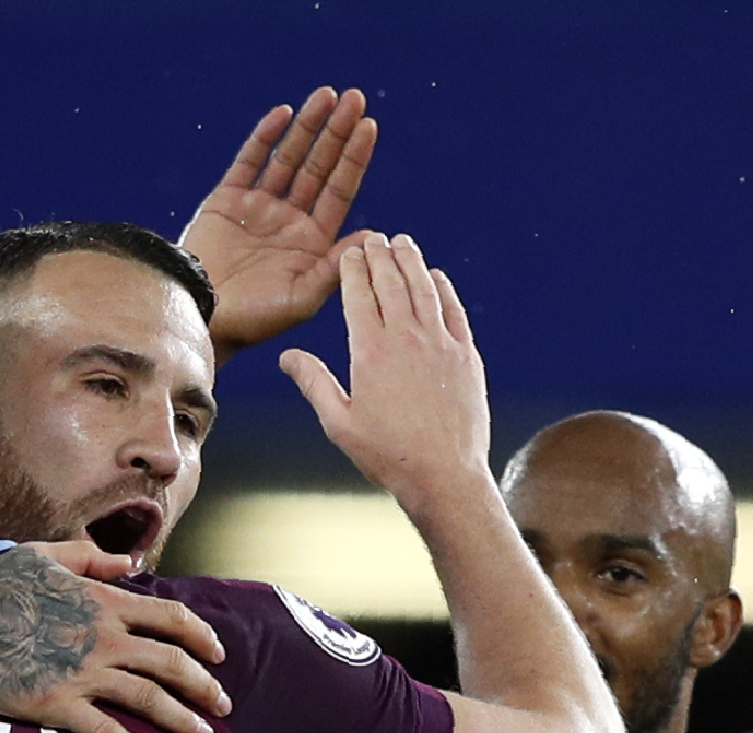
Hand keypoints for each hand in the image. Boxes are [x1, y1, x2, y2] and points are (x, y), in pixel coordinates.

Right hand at [0, 546, 230, 732]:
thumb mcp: (45, 555)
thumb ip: (91, 558)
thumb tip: (130, 563)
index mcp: (104, 602)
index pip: (173, 619)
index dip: (203, 638)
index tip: (218, 655)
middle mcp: (103, 638)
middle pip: (172, 664)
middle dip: (204, 686)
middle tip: (222, 705)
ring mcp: (82, 673)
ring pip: (150, 699)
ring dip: (183, 719)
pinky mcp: (57, 706)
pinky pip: (107, 732)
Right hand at [180, 87, 378, 358]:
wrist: (202, 321)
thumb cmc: (255, 321)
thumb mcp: (302, 299)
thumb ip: (335, 268)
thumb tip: (373, 237)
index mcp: (312, 241)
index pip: (340, 191)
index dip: (354, 158)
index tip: (370, 126)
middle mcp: (289, 219)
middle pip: (319, 166)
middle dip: (337, 132)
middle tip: (356, 98)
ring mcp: (259, 207)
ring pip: (289, 157)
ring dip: (308, 126)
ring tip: (327, 95)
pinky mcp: (227, 200)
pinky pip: (249, 161)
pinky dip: (265, 137)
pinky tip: (284, 114)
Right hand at [279, 234, 490, 520]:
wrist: (444, 475)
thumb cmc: (388, 455)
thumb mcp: (339, 423)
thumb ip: (313, 383)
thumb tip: (286, 357)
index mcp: (370, 352)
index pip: (358, 295)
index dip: (352, 269)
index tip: (349, 253)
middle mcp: (406, 339)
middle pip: (390, 282)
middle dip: (379, 254)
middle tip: (374, 237)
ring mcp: (440, 343)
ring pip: (424, 288)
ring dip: (411, 261)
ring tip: (403, 243)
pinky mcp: (466, 355)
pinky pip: (453, 310)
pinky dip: (443, 288)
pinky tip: (436, 277)